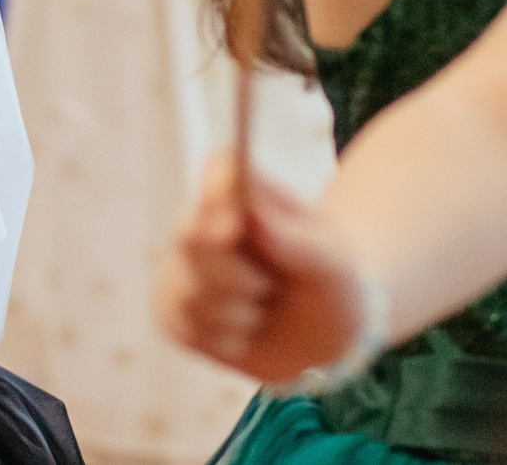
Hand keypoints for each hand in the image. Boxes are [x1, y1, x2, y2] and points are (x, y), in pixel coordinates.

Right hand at [156, 151, 377, 385]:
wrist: (325, 339)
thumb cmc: (331, 288)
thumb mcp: (332, 267)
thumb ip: (294, 242)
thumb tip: (249, 216)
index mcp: (249, 195)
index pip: (221, 167)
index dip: (216, 194)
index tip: (233, 230)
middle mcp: (206, 222)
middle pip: (189, 235)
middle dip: (235, 276)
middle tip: (269, 287)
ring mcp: (184, 266)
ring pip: (188, 291)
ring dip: (238, 314)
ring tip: (263, 311)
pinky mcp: (174, 309)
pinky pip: (183, 326)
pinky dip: (224, 339)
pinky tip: (244, 333)